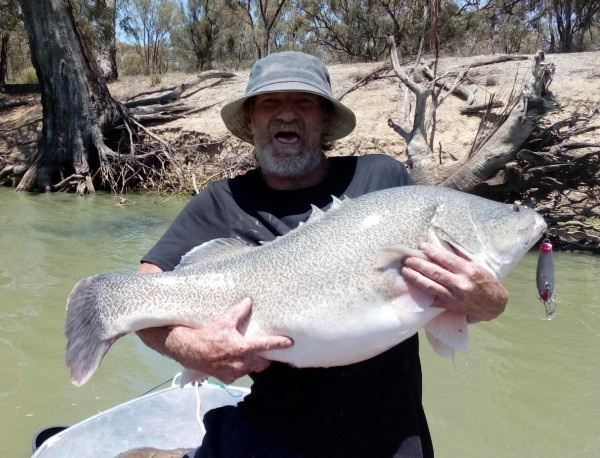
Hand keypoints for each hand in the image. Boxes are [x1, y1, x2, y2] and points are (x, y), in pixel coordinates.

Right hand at [163, 298, 292, 383]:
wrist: (189, 350)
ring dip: (254, 362)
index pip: (266, 346)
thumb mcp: (224, 320)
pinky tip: (236, 360)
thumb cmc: (207, 334)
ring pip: (252, 369)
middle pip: (263, 363)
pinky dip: (241, 367)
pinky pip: (240, 373)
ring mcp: (235, 372)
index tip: (290, 342)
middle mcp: (241, 363)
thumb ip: (239, 311)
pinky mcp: (227, 378)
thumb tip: (249, 301)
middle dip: (267, 358)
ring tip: (251, 354)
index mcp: (243, 348)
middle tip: (268, 350)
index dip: (279, 344)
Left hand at [400, 243, 507, 321]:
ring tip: (405, 271)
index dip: (432, 252)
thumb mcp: (476, 266)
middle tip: (408, 259)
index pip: (447, 259)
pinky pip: (432, 299)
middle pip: (435, 272)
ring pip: (431, 286)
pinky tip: (411, 287)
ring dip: (415, 278)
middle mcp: (461, 284)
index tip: (422, 246)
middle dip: (419, 265)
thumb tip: (444, 244)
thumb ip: (460, 257)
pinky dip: (421, 294)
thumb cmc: (485, 282)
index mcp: (468, 271)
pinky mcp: (450, 306)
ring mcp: (454, 296)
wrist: (493, 304)